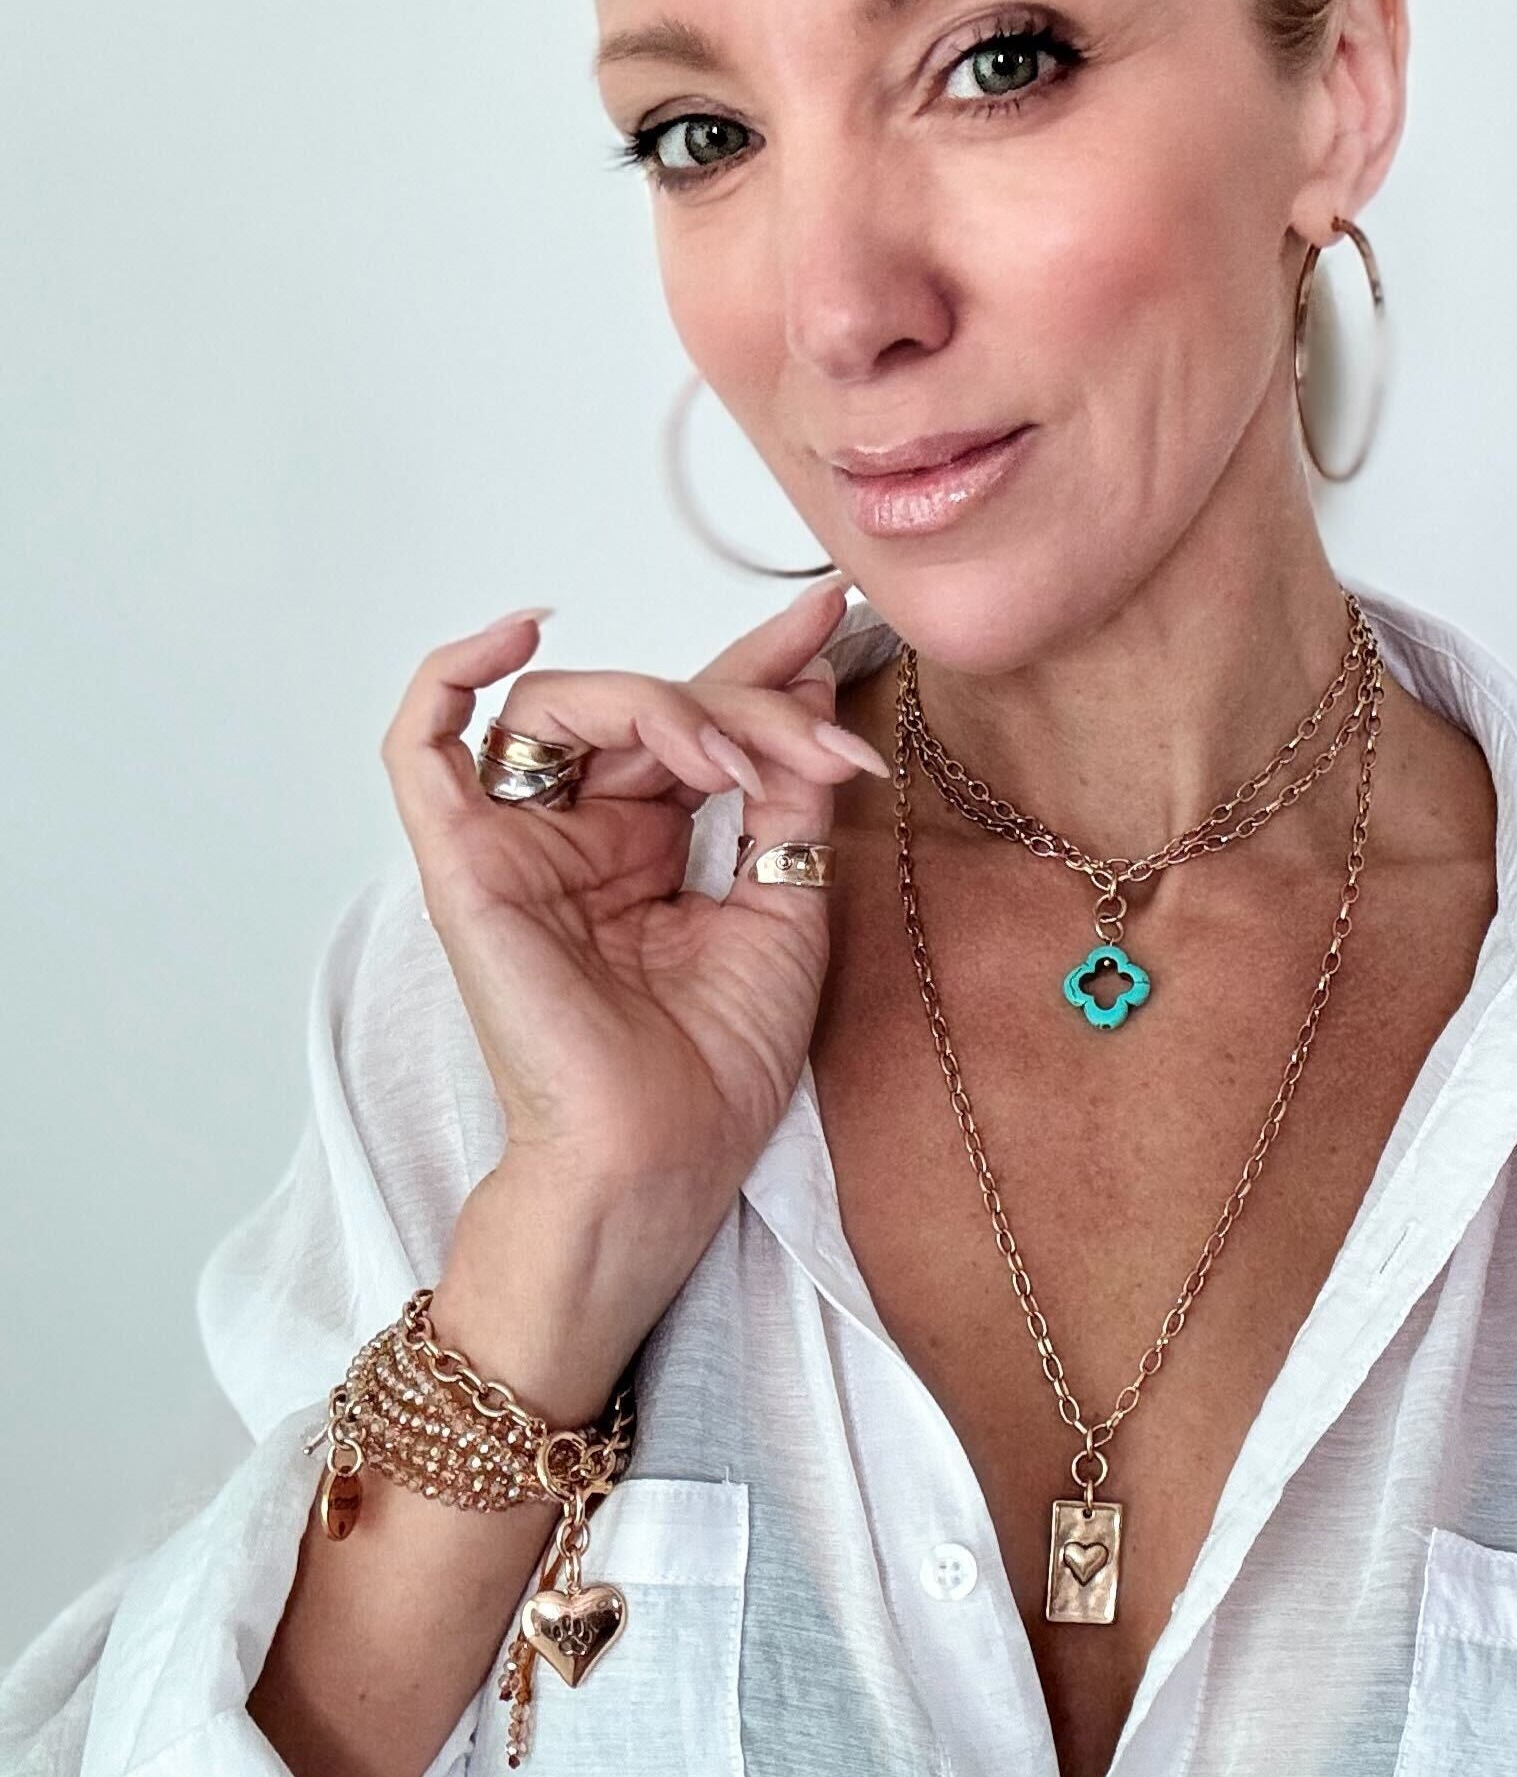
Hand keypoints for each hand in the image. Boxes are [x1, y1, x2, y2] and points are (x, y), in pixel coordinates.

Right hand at [379, 575, 887, 1400]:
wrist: (663, 1157)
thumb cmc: (714, 1065)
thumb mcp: (784, 906)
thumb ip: (786, 801)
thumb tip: (808, 695)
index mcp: (656, 843)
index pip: (699, 720)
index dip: (762, 662)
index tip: (835, 619)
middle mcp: (584, 831)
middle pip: (648, 706)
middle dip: (746, 700)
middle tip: (818, 735)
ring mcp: (521, 843)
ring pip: (567, 707)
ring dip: (663, 704)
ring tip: (733, 757)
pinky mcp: (465, 864)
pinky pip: (421, 747)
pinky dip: (454, 676)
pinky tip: (520, 633)